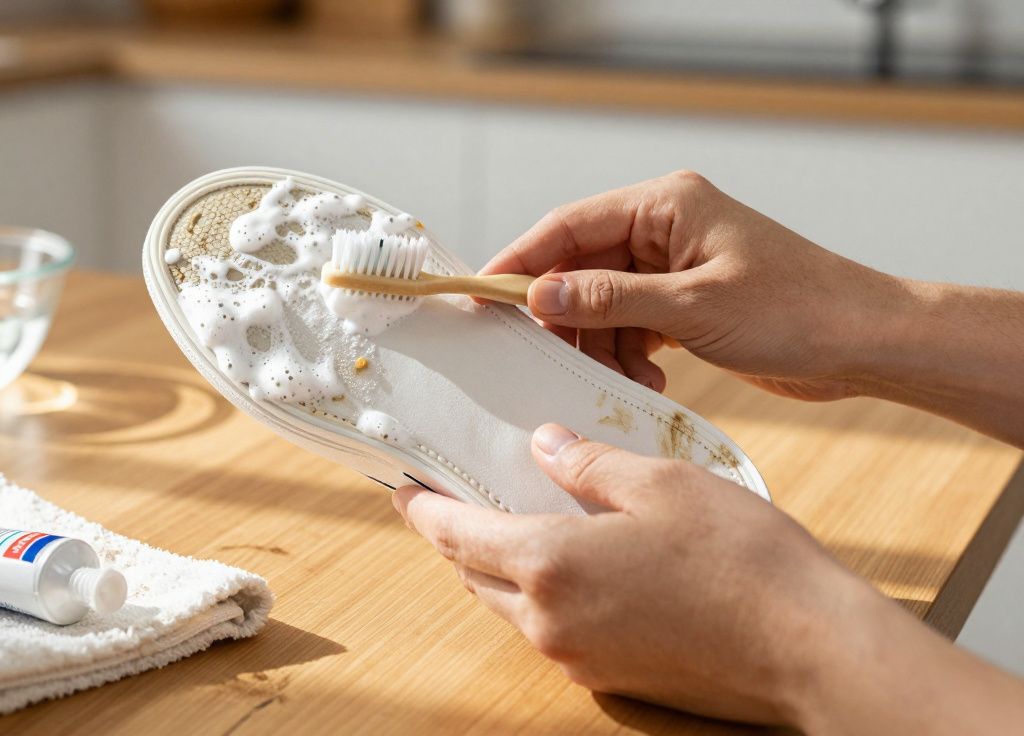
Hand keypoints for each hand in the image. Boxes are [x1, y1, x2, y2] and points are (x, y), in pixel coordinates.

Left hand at [392, 423, 1023, 731]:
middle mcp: (548, 621)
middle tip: (454, 496)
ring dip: (497, 566)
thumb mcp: (659, 482)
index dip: (422, 508)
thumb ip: (587, 463)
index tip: (402, 486)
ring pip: (509, 605)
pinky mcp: (610, 677)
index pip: (454, 534)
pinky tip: (569, 559)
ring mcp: (577, 657)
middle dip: (456, 535)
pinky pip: (549, 628)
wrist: (808, 646)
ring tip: (510, 519)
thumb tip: (543, 445)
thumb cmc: (740, 558)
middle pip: (473, 574)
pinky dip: (539, 592)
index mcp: (548, 564)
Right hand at [482, 170, 908, 400]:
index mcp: (666, 205)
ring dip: (602, 348)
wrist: (866, 344)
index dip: (520, 262)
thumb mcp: (693, 308)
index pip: (569, 226)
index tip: (481, 299)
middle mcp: (664, 228)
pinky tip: (649, 381)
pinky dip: (629, 356)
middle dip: (564, 318)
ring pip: (602, 305)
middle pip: (580, 268)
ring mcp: (674, 267)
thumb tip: (539, 296)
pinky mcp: (686, 303)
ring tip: (623, 380)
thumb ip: (609, 299)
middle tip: (541, 360)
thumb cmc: (796, 311)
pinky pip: (631, 326)